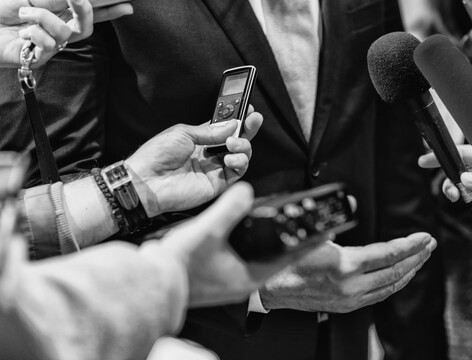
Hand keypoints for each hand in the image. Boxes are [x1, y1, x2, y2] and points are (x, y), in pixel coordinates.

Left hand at [0, 0, 132, 69]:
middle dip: (84, 11)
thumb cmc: (3, 13)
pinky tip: (21, 33)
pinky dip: (33, 32)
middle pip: (86, 28)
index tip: (127, 5)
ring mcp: (51, 49)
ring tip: (23, 15)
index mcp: (59, 17)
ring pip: (64, 33)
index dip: (108, 12)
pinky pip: (48, 43)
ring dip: (42, 17)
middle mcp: (59, 34)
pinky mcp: (40, 59)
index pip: (88, 16)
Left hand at [126, 108, 262, 216]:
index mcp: (199, 139)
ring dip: (243, 146)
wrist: (147, 180)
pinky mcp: (217, 184)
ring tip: (233, 143)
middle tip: (254, 119)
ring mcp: (214, 169)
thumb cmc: (157, 155)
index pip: (224, 127)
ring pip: (240, 156)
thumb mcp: (184, 133)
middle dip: (248, 129)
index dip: (237, 119)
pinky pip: (237, 172)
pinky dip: (240, 163)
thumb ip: (211, 131)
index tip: (248, 108)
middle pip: (236, 140)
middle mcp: (209, 153)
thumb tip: (233, 125)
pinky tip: (231, 158)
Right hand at [160, 182, 308, 306]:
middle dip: (286, 239)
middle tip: (300, 221)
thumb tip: (246, 190)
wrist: (149, 280)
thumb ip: (230, 208)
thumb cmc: (178, 263)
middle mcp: (241, 281)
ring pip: (256, 255)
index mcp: (247, 277)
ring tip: (277, 221)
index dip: (304, 244)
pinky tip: (245, 229)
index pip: (286, 259)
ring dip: (266, 239)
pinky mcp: (216, 273)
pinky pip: (240, 255)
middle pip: (274, 257)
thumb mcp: (207, 231)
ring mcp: (228, 278)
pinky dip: (247, 242)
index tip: (321, 230)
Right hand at [258, 232, 435, 312]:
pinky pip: (379, 295)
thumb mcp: (311, 235)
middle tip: (428, 245)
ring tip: (420, 258)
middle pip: (395, 272)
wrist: (273, 288)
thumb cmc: (286, 261)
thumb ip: (335, 223)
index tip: (423, 237)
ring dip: (409, 271)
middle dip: (416, 257)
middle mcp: (351, 286)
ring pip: (390, 286)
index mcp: (344, 265)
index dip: (409, 245)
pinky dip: (394, 283)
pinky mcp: (347, 305)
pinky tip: (399, 276)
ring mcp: (350, 298)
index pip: (387, 254)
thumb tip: (350, 205)